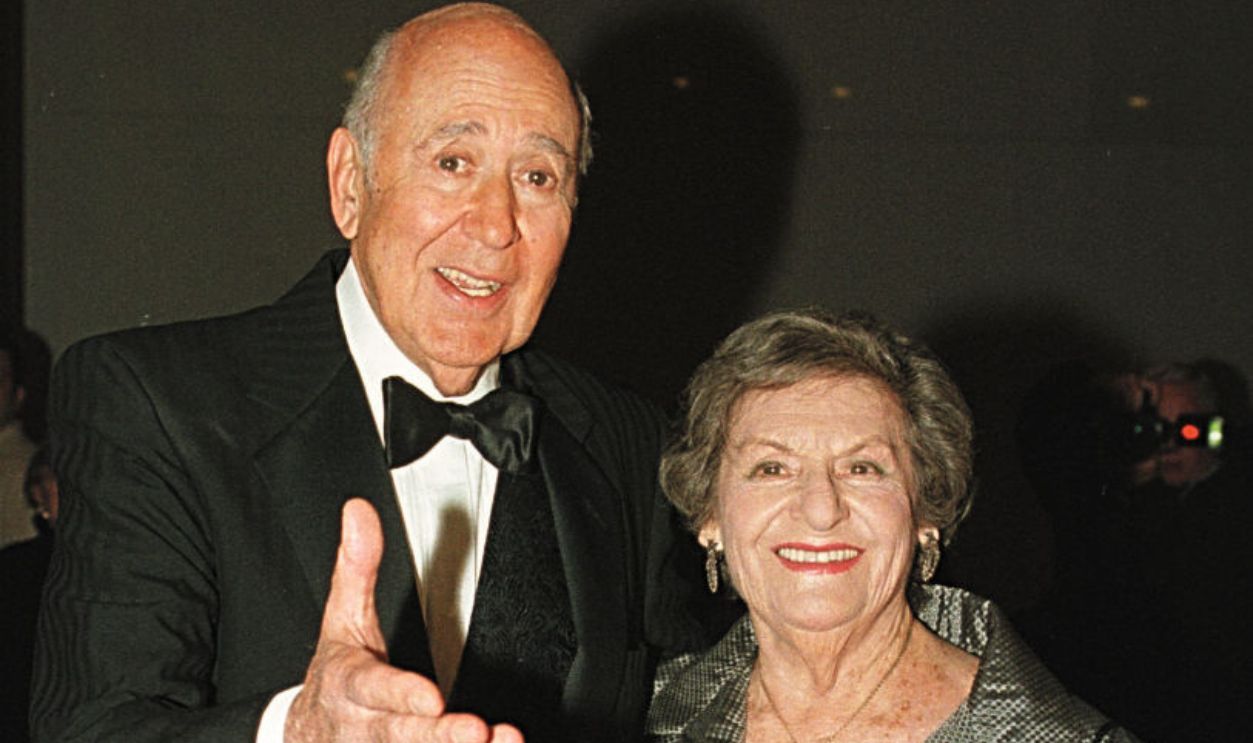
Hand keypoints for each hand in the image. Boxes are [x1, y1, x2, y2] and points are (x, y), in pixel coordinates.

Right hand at [286, 498, 523, 742]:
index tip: (432, 698)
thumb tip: (359, 511)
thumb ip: (355, 566)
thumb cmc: (334, 676)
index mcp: (350, 686)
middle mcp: (365, 728)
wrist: (303, 737)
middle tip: (477, 732)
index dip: (402, 696)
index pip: (374, 690)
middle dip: (439, 736)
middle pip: (402, 736)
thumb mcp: (340, 618)